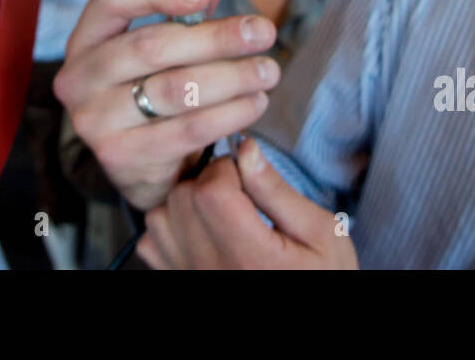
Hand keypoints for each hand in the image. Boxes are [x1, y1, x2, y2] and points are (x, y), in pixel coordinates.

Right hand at [53, 0, 280, 210]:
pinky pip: (185, 130)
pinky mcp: (121, 157)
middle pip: (151, 46)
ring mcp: (95, 120)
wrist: (139, 162)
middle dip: (215, 37)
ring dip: (231, 77)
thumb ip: (189, 3)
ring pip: (173, 89)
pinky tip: (254, 103)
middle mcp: (80, 78)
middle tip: (263, 32)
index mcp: (87, 37)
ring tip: (268, 71)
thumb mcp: (169, 41)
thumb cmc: (154, 86)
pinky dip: (228, 115)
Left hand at [137, 138, 357, 268]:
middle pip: (181, 198)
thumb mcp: (321, 233)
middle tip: (238, 192)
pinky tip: (201, 231)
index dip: (226, 168)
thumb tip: (246, 149)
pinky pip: (152, 242)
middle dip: (206, 180)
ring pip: (160, 215)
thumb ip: (277, 191)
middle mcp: (212, 270)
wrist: (309, 325)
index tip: (246, 174)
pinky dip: (170, 228)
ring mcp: (189, 278)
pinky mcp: (178, 281)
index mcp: (252, 255)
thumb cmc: (323, 278)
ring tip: (219, 211)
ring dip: (185, 202)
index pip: (210, 190)